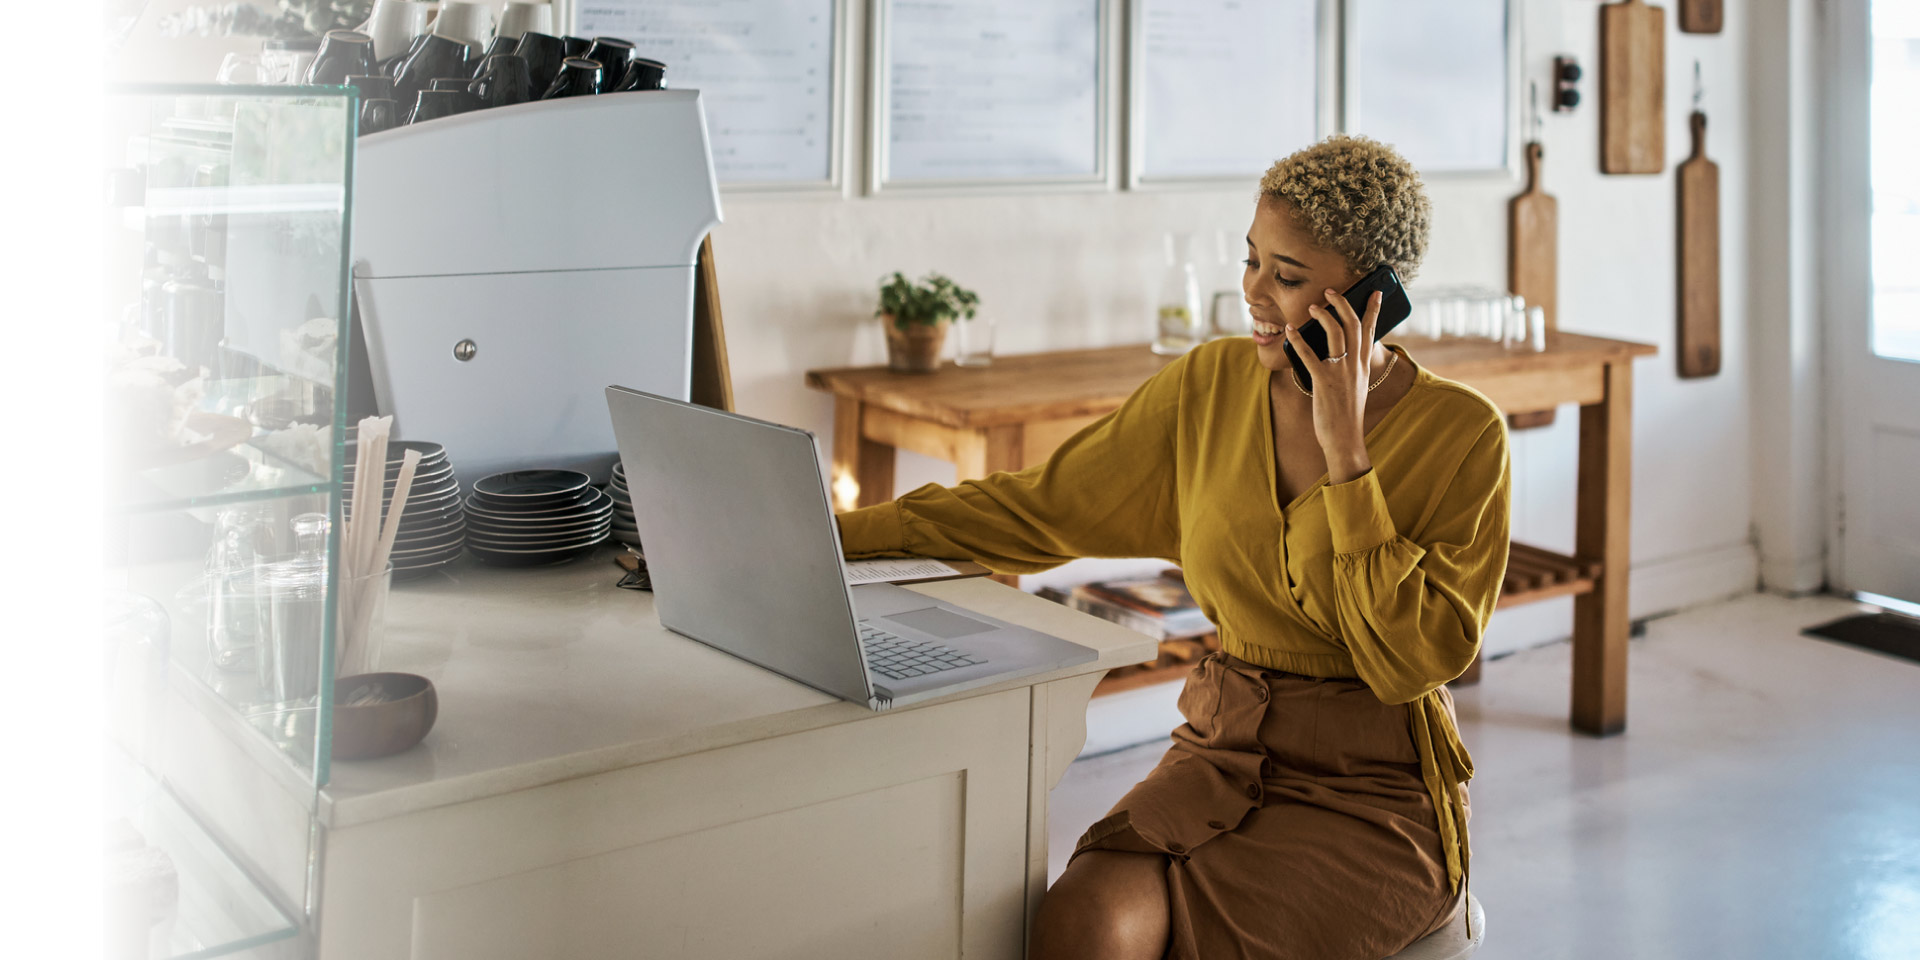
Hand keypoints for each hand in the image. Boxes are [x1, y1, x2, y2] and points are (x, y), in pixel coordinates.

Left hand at [1282, 287, 1380, 482]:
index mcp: (1363, 366)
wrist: (1345, 439)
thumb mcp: (1356, 387)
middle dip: (1343, 304)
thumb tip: (1341, 352)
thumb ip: (1351, 368)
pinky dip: (1299, 340)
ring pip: (1336, 333)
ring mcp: (1340, 372)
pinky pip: (1310, 355)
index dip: (1373, 310)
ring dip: (1323, 316)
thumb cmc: (1346, 414)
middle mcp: (1355, 365)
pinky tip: (1290, 331)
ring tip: (1312, 307)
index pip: (1371, 331)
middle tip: (1331, 291)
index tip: (1376, 292)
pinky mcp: (1323, 382)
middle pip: (1353, 325)